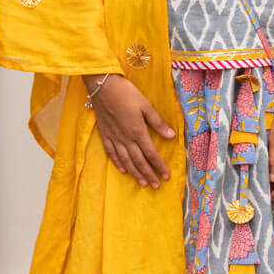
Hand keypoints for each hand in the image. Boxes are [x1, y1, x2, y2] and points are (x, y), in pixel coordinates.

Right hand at [85, 74, 175, 188]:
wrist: (102, 87)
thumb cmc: (126, 93)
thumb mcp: (146, 105)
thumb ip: (158, 122)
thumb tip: (171, 136)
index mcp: (138, 131)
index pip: (151, 153)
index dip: (159, 166)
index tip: (166, 176)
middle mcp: (126, 138)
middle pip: (139, 161)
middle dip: (148, 174)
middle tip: (156, 186)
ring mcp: (114, 137)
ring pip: (125, 160)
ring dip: (135, 173)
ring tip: (142, 183)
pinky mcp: (105, 134)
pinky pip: (111, 152)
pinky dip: (117, 163)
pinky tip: (122, 170)